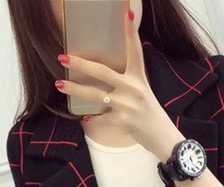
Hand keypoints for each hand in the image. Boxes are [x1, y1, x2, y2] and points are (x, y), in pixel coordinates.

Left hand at [56, 11, 181, 159]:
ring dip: (75, 90)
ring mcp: (128, 105)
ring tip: (59, 85)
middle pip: (102, 72)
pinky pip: (102, 118)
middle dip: (81, 65)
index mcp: (139, 78)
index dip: (131, 32)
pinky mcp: (124, 121)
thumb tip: (104, 77)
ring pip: (96, 95)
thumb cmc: (150, 113)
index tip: (127, 13)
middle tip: (63, 58)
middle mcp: (133, 89)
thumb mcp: (142, 92)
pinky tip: (84, 118)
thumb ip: (126, 83)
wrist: (163, 137)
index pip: (135, 51)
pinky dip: (92, 119)